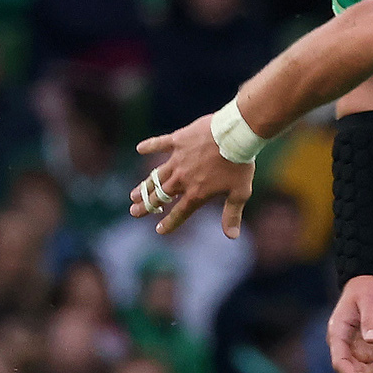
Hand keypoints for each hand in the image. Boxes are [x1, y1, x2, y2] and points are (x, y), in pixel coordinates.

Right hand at [132, 115, 252, 236]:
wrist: (235, 135)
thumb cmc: (239, 165)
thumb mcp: (240, 192)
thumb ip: (232, 214)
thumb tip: (232, 236)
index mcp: (197, 193)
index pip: (180, 213)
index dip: (170, 223)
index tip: (159, 230)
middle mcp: (182, 179)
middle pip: (160, 196)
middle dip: (147, 206)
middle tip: (134, 212)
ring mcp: (178, 159)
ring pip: (156, 176)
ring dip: (144, 186)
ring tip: (133, 195)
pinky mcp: (178, 141)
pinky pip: (160, 143)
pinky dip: (150, 146)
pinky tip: (140, 149)